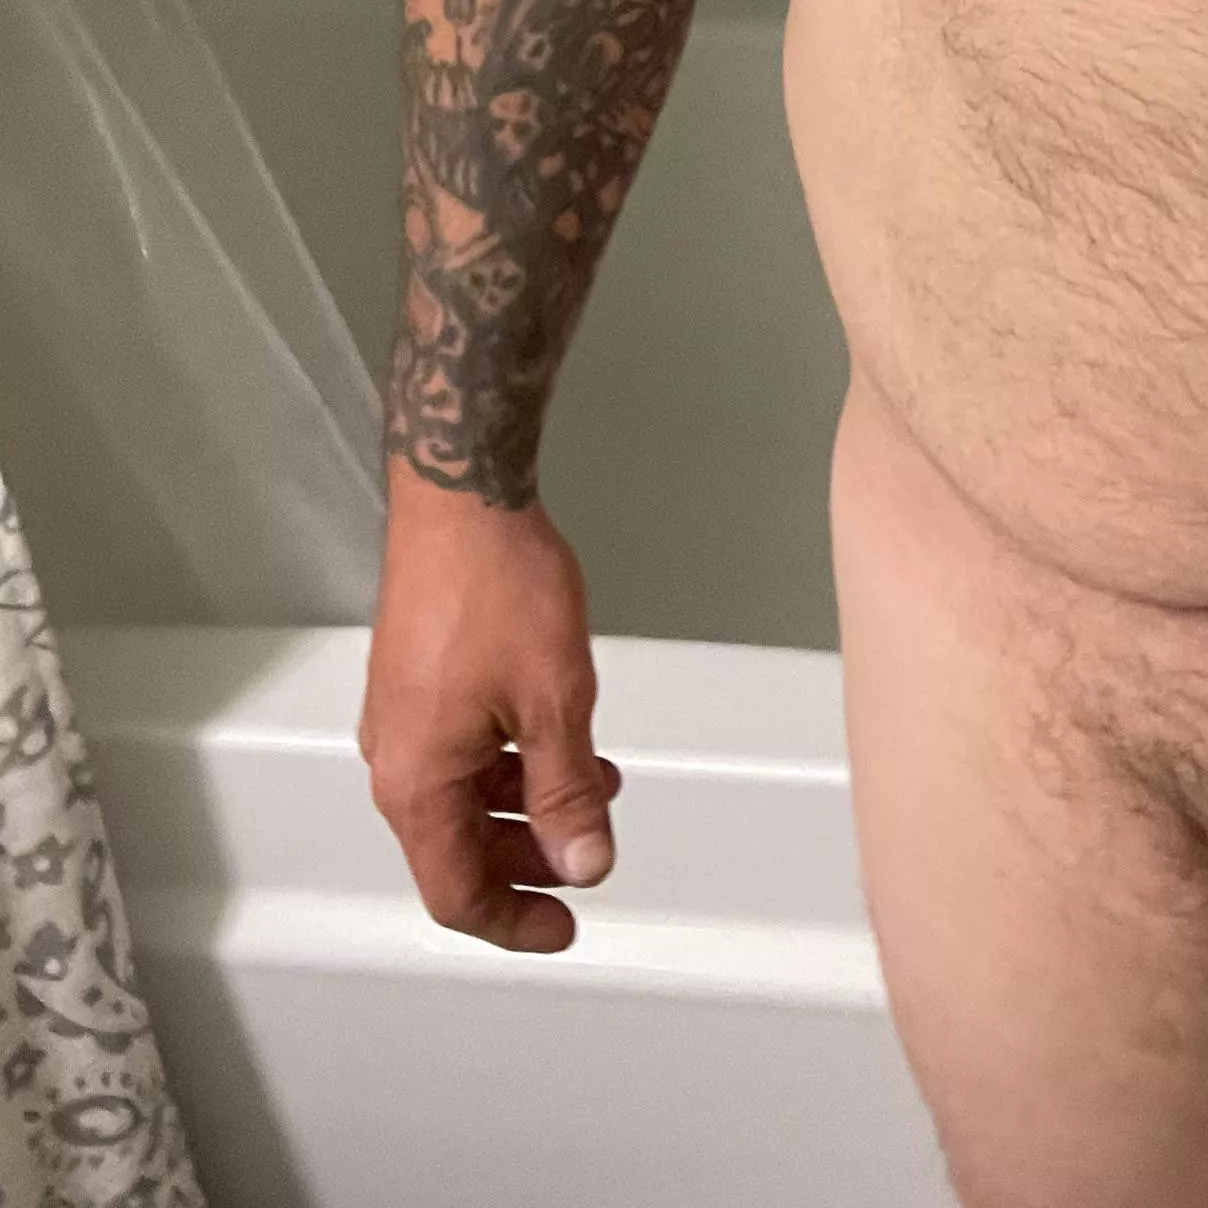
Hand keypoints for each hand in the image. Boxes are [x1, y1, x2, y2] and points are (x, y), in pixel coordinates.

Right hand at [360, 484, 623, 953]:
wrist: (462, 498)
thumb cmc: (495, 586)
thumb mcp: (553, 702)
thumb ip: (568, 794)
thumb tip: (582, 863)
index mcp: (416, 781)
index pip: (457, 891)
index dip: (515, 921)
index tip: (564, 926)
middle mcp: (396, 757)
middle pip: (458, 848)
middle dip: (528, 865)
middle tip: (584, 864)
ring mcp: (403, 717)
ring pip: (465, 797)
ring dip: (529, 806)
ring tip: (594, 792)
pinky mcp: (418, 681)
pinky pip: (462, 750)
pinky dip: (513, 762)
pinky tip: (559, 741)